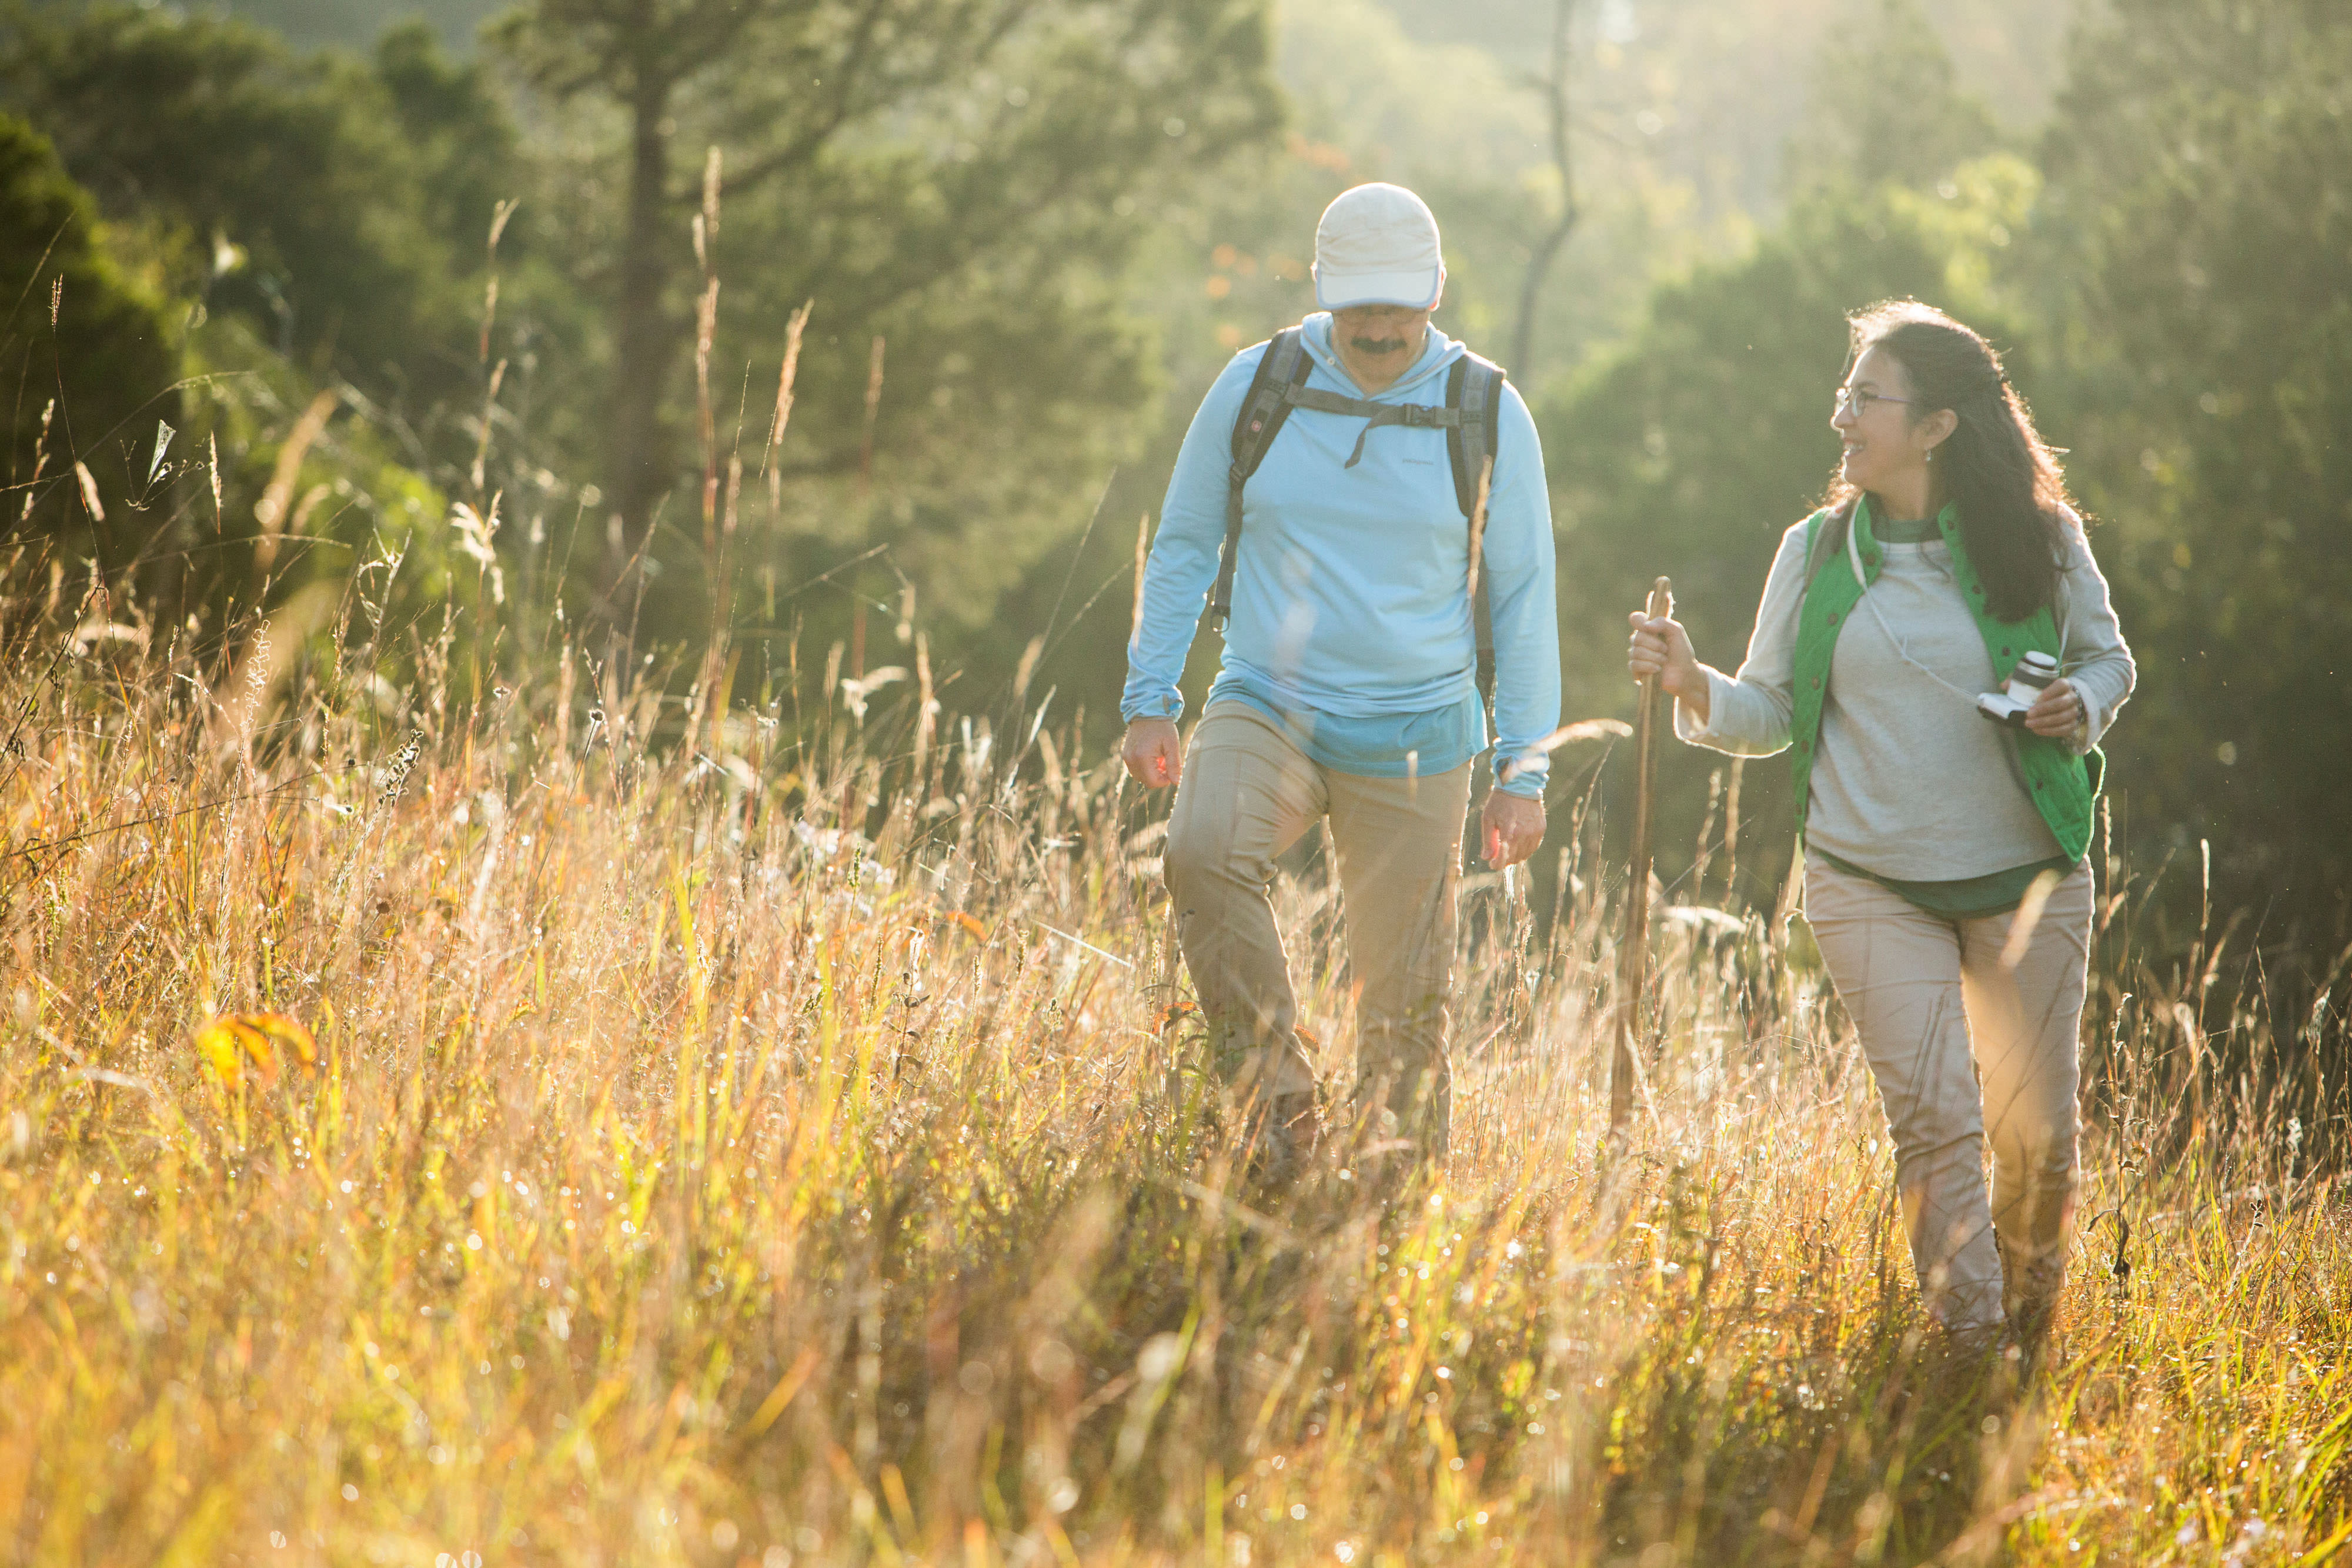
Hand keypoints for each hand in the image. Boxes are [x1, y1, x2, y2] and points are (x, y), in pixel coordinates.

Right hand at [1122, 717, 1181, 788]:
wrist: (1147, 711)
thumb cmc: (1162, 726)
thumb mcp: (1172, 744)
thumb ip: (1174, 764)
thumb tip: (1176, 782)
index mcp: (1142, 757)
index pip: (1153, 782)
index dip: (1165, 780)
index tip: (1172, 770)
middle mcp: (1131, 759)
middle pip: (1146, 781)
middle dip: (1159, 776)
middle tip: (1166, 762)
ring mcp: (1127, 757)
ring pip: (1140, 776)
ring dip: (1152, 772)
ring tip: (1160, 758)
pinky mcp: (1126, 754)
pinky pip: (1135, 769)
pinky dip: (1145, 767)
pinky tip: (1153, 755)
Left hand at [1481, 789, 1544, 868]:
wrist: (1520, 785)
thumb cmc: (1500, 801)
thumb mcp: (1488, 818)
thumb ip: (1488, 840)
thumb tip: (1486, 858)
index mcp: (1510, 833)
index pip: (1504, 858)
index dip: (1497, 865)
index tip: (1492, 864)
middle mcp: (1525, 835)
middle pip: (1515, 859)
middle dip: (1505, 860)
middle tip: (1498, 855)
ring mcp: (1535, 833)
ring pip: (1525, 855)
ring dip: (1516, 856)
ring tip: (1508, 848)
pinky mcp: (1541, 829)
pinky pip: (1534, 847)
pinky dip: (1525, 849)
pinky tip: (1518, 843)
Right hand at [1626, 609, 1708, 724]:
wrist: (1685, 674)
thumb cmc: (1681, 652)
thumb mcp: (1677, 632)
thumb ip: (1663, 623)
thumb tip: (1645, 626)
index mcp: (1649, 629)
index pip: (1635, 619)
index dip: (1639, 621)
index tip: (1648, 627)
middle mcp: (1640, 641)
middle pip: (1636, 637)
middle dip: (1654, 644)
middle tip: (1666, 649)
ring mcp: (1636, 656)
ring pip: (1635, 652)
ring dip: (1654, 656)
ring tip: (1664, 660)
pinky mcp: (1636, 670)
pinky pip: (1634, 665)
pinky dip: (1648, 666)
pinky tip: (1657, 669)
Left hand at [2023, 677, 2086, 738]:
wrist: (2062, 702)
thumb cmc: (2045, 691)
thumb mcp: (2034, 683)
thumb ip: (2020, 681)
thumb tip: (2004, 685)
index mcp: (2065, 684)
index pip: (2062, 685)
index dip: (2051, 691)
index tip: (2037, 698)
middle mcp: (2072, 698)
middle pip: (2061, 703)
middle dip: (2044, 709)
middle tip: (2028, 714)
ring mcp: (2074, 712)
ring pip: (2062, 717)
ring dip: (2044, 722)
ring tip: (2028, 724)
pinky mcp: (2072, 724)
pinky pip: (2063, 729)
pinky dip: (2050, 731)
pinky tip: (2037, 730)